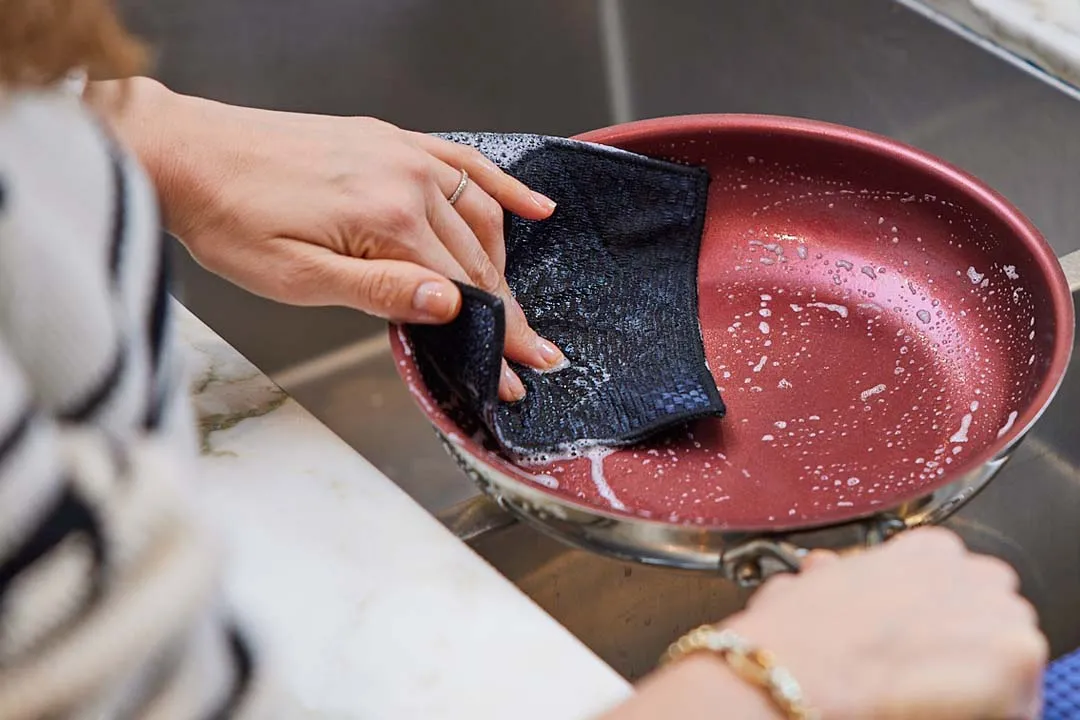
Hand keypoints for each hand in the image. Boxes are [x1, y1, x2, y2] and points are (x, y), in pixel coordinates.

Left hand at [88, 78, 563, 400]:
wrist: (189, 153)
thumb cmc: (230, 220)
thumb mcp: (297, 279)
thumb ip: (380, 290)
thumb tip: (449, 304)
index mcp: (387, 218)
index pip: (463, 288)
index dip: (496, 333)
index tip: (521, 368)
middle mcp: (406, 179)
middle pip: (477, 256)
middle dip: (508, 310)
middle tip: (531, 351)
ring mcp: (402, 153)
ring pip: (479, 213)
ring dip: (504, 261)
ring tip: (513, 303)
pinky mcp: (390, 139)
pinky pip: (462, 162)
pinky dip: (502, 186)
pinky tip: (534, 206)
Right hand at [606, 528, 1045, 719]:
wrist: (791, 675)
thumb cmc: (792, 637)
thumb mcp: (812, 585)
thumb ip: (843, 573)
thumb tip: (833, 574)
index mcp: (927, 549)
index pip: (959, 580)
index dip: (932, 613)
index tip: (912, 636)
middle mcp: (969, 570)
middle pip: (994, 608)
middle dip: (964, 637)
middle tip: (920, 667)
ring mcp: (997, 611)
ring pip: (1011, 651)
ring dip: (977, 672)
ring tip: (923, 691)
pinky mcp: (1015, 656)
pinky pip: (1019, 696)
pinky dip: (987, 708)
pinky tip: (931, 707)